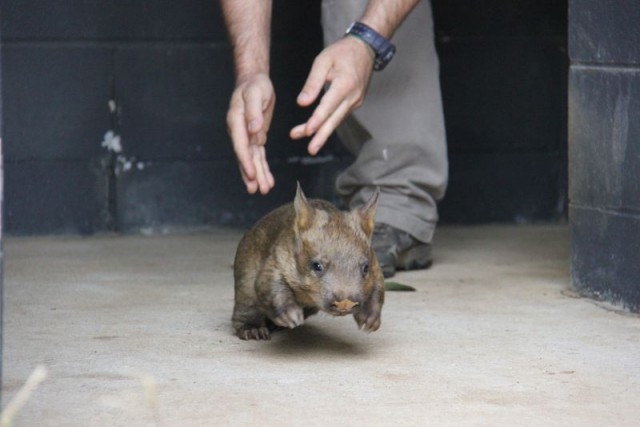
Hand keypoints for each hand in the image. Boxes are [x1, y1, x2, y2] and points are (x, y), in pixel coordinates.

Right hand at [226, 73, 275, 193]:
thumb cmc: (254, 85)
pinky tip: (267, 180)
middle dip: (251, 174)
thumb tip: (254, 129)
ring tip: (264, 190)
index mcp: (236, 121)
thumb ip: (253, 111)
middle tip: (257, 189)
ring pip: (252, 159)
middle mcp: (239, 131)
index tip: (251, 174)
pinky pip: (258, 156)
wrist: (253, 81)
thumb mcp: (256, 93)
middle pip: (245, 156)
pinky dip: (262, 168)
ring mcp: (246, 136)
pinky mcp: (255, 138)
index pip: (241, 144)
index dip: (245, 160)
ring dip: (257, 175)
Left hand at [290, 36, 373, 154]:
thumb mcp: (323, 61)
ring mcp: (355, 101)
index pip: (328, 106)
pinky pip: (340, 116)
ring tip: (309, 146)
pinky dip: (329, 124)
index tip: (307, 131)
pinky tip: (318, 132)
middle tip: (311, 150)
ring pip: (336, 120)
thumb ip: (312, 83)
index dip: (317, 119)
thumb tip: (302, 103)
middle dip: (321, 136)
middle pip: (334, 120)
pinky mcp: (354, 103)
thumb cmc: (342, 52)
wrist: (365, 48)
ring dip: (322, 133)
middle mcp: (352, 96)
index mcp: (345, 84)